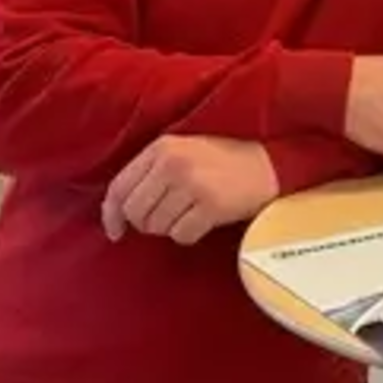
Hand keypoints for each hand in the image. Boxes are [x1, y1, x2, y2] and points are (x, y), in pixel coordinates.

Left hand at [101, 136, 277, 243]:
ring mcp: (192, 185)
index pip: (119, 187)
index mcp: (161, 147)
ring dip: (171, 228)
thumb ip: (150, 173)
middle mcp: (173, 164)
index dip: (112, 215)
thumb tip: (118, 214)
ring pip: (157, 227)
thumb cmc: (223, 160)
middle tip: (169, 217)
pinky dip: (189, 234)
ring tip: (191, 212)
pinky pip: (181, 235)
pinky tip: (204, 220)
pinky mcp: (211, 205)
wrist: (271, 162)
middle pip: (136, 212)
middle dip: (148, 223)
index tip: (116, 231)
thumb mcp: (183, 152)